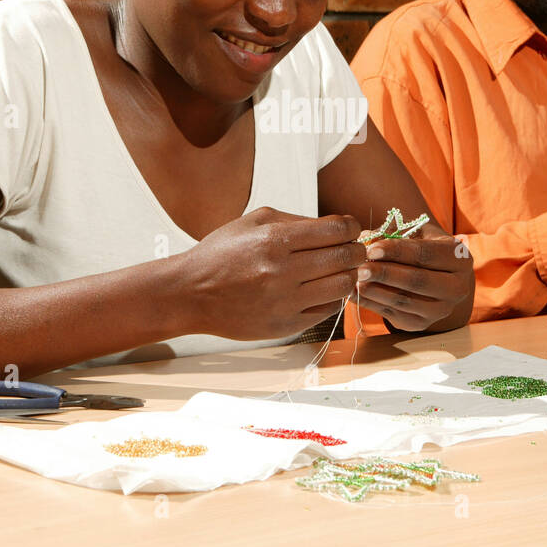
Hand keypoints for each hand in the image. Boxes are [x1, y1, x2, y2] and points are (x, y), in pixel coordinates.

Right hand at [176, 207, 365, 341]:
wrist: (190, 294)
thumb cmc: (222, 253)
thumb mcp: (253, 221)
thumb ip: (296, 220)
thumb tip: (337, 226)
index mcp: (274, 240)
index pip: (337, 230)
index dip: (352, 227)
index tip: (350, 229)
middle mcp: (282, 271)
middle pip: (345, 258)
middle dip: (356, 250)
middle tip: (353, 249)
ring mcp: (284, 302)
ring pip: (342, 286)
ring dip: (348, 275)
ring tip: (338, 270)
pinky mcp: (285, 325)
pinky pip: (327, 310)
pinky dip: (330, 297)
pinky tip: (320, 289)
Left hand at [351, 224, 473, 331]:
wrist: (434, 276)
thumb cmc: (421, 248)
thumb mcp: (414, 234)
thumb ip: (392, 233)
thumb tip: (364, 239)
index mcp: (459, 258)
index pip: (425, 254)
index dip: (397, 251)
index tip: (371, 248)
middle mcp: (457, 287)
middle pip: (417, 280)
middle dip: (385, 274)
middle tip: (360, 267)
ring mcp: (441, 309)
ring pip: (405, 300)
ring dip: (376, 290)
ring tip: (354, 279)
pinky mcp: (423, 324)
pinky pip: (395, 314)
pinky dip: (372, 304)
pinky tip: (355, 293)